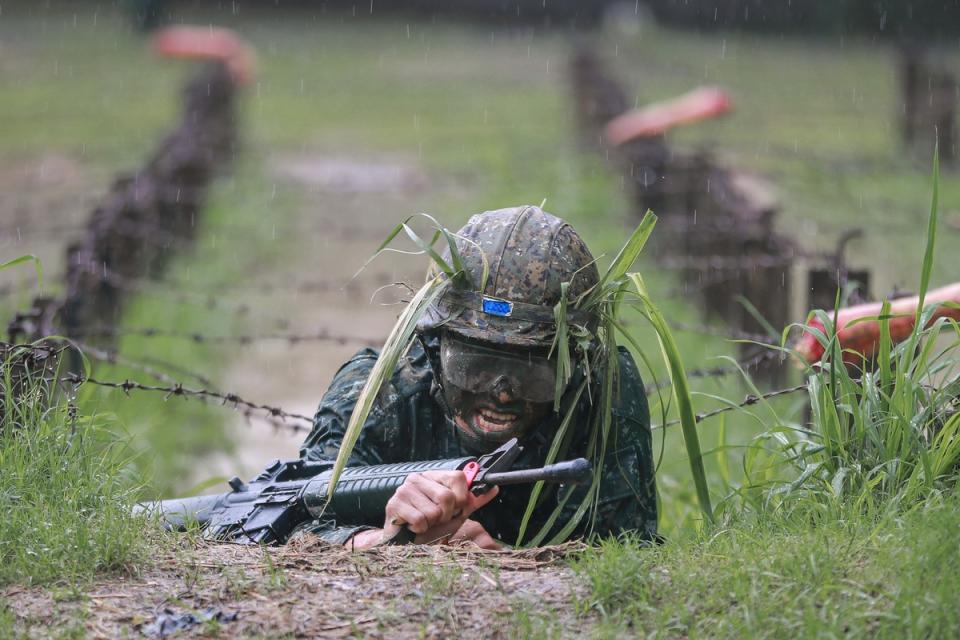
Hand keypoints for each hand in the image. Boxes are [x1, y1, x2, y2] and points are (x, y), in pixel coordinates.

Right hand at [344, 471, 498, 549]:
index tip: (455, 508)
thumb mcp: (454, 512)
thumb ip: (471, 501)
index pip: (458, 476)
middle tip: (436, 520)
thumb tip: (494, 489)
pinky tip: (413, 527)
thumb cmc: (430, 525)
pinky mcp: (395, 505)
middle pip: (447, 497)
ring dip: (432, 525)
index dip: (461, 497)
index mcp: (433, 476)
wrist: (403, 540)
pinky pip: (420, 521)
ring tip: (424, 524)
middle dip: (446, 516)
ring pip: (434, 512)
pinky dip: (420, 530)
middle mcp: (417, 478)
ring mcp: (404, 490)